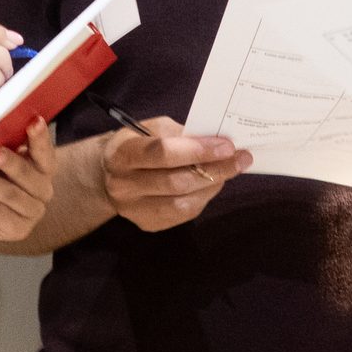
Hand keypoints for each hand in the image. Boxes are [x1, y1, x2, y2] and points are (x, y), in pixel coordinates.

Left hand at [0, 118, 57, 242]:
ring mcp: (32, 212)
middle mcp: (42, 190)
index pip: (45, 152)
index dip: (40, 137)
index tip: (34, 122)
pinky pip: (1, 214)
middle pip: (31, 175)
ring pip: (14, 196)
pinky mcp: (18, 230)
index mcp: (40, 167)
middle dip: (12, 163)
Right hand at [99, 117, 251, 231]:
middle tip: (241, 159)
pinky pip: (182, 214)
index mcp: (122, 153)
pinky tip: (213, 184)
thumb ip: (181, 134)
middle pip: (175, 182)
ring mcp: (133, 209)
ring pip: (182, 203)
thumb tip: (218, 141)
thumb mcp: (153, 128)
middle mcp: (123, 185)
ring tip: (230, 171)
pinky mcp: (147, 223)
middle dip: (214, 169)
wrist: (110, 173)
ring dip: (213, 186)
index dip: (197, 150)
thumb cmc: (139, 143)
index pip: (162, 153)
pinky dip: (203, 198)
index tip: (227, 145)